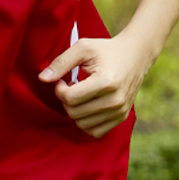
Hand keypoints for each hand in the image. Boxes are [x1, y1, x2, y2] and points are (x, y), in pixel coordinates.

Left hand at [38, 35, 152, 137]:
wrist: (136, 55)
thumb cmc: (107, 50)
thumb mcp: (83, 48)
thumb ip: (61, 62)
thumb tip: (42, 79)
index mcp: (106, 81)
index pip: (70, 98)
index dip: (59, 89)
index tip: (63, 79)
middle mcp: (115, 100)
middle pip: (74, 112)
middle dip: (66, 99)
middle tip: (71, 85)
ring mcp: (120, 111)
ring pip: (82, 124)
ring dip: (75, 111)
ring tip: (80, 94)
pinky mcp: (122, 118)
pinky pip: (95, 131)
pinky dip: (85, 122)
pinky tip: (87, 105)